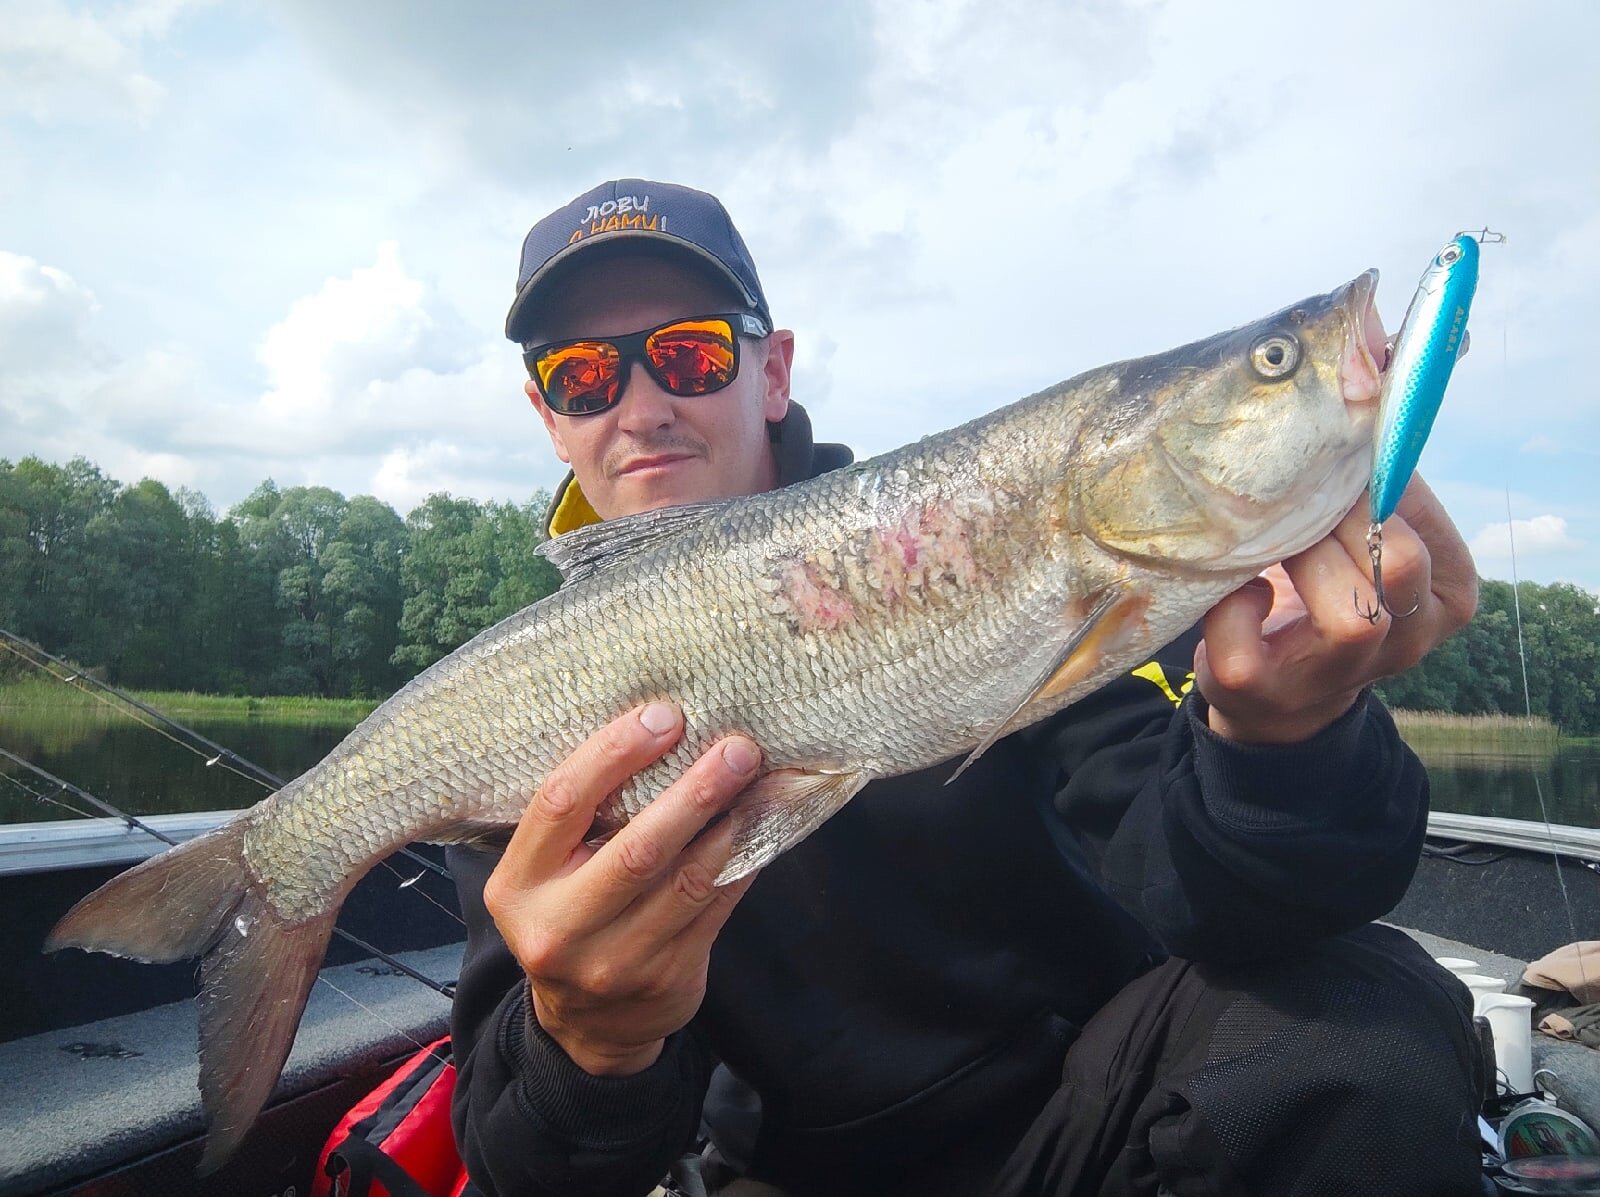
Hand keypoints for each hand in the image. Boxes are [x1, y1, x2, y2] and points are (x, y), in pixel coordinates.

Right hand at [482, 702, 761, 1075]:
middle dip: (695, 792)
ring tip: (766, 780)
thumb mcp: (547, 874)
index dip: (614, 754)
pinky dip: (744, 860)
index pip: (561, 803)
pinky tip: (764, 824)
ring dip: (734, 824)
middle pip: (637, 848)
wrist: (586, 1026)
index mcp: (518, 886)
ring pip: (688, 881)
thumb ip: (583, 820)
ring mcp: (615, 961)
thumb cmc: (570, 916)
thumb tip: (663, 730)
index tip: (664, 715)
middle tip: (738, 748)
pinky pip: (716, 907)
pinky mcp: (666, 979)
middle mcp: (559, 927)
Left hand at [1195, 475, 1477, 744]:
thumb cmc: (1327, 585)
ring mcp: (1340, 676)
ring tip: (1273, 543)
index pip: (1424, 532)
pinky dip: (1231, 604)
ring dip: (1298, 558)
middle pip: (1398, 563)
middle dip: (1338, 519)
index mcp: (1447, 598)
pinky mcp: (1262, 690)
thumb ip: (1375, 479)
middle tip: (1300, 503)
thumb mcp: (1367, 534)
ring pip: (1351, 616)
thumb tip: (1363, 381)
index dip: (1370, 490)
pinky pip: (1245, 641)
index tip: (1335, 472)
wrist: (1283, 692)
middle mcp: (1409, 644)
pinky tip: (1241, 591)